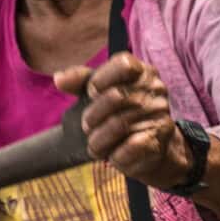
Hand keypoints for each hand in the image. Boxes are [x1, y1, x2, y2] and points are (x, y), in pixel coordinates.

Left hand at [57, 53, 196, 189]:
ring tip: (94, 146)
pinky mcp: (160, 138)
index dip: (101, 79)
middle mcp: (155, 89)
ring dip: (99, 140)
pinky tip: (112, 156)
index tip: (91, 93)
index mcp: (141, 71)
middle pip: (116, 96)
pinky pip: (131, 147)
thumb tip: (59, 79)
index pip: (124, 64)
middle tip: (86, 127)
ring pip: (119, 124)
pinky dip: (115, 155)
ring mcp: (160, 113)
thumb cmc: (121, 113)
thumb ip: (80, 81)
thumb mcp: (100, 92)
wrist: (151, 146)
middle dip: (93, 115)